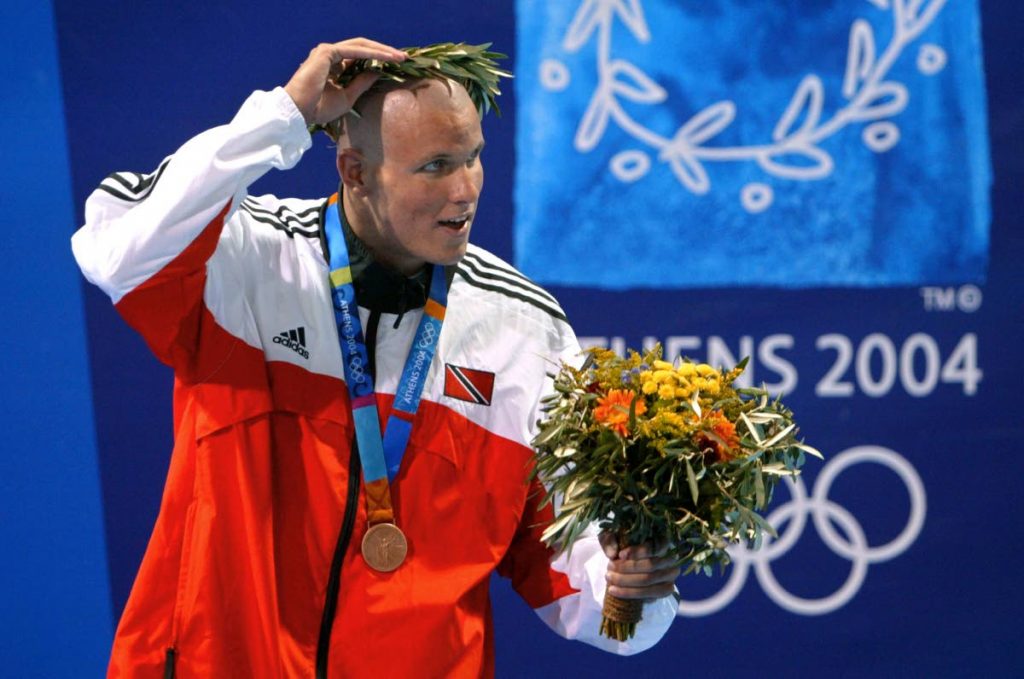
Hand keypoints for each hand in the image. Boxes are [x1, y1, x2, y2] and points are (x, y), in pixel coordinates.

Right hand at [284, 38, 406, 124]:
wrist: (300, 112)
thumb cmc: (319, 109)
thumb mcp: (348, 97)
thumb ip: (362, 83)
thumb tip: (379, 72)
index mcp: (333, 65)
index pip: (360, 58)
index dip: (379, 60)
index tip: (397, 65)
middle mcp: (330, 55)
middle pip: (362, 48)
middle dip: (384, 52)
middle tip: (404, 57)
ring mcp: (327, 51)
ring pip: (360, 46)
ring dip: (381, 50)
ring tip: (399, 56)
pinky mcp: (327, 52)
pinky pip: (354, 50)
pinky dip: (371, 53)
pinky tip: (386, 57)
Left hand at [600, 533, 680, 600]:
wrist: (631, 567)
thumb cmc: (624, 547)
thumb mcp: (614, 537)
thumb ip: (610, 541)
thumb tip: (612, 554)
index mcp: (663, 541)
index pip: (654, 547)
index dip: (637, 552)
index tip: (621, 555)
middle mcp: (671, 559)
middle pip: (651, 565)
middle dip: (627, 568)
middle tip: (609, 568)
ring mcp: (670, 576)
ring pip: (648, 580)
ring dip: (626, 581)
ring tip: (609, 578)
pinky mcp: (665, 590)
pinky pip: (649, 595)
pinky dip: (629, 593)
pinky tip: (614, 590)